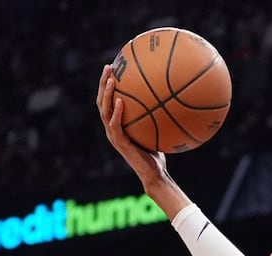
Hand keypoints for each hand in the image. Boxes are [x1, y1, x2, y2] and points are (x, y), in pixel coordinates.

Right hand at [98, 65, 170, 188]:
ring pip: (104, 111)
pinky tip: (120, 101)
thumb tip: (169, 95)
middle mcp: (112, 128)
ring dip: (107, 94)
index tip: (113, 66)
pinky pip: (115, 125)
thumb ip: (156, 114)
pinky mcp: (119, 143)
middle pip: (102, 101)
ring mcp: (114, 136)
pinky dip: (116, 113)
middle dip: (104, 83)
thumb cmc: (157, 153)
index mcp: (117, 123)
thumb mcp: (156, 129)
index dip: (107, 84)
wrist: (154, 174)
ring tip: (111, 79)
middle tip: (109, 66)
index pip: (108, 100)